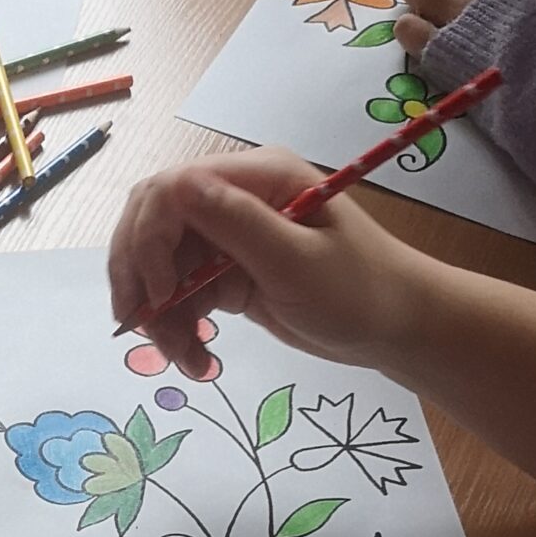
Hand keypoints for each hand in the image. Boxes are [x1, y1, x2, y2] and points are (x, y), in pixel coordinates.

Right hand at [109, 148, 439, 374]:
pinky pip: (181, 296)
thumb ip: (237, 224)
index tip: (157, 294)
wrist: (396, 329)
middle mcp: (236, 199)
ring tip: (185, 358)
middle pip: (152, 225)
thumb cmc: (361, 291)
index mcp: (258, 178)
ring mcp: (229, 237)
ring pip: (160, 268)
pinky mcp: (227, 274)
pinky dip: (179, 329)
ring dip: (160, 316)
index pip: (170, 190)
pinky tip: (197, 358)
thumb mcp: (298, 262)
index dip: (148, 239)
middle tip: (143, 328)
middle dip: (138, 278)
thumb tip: (175, 187)